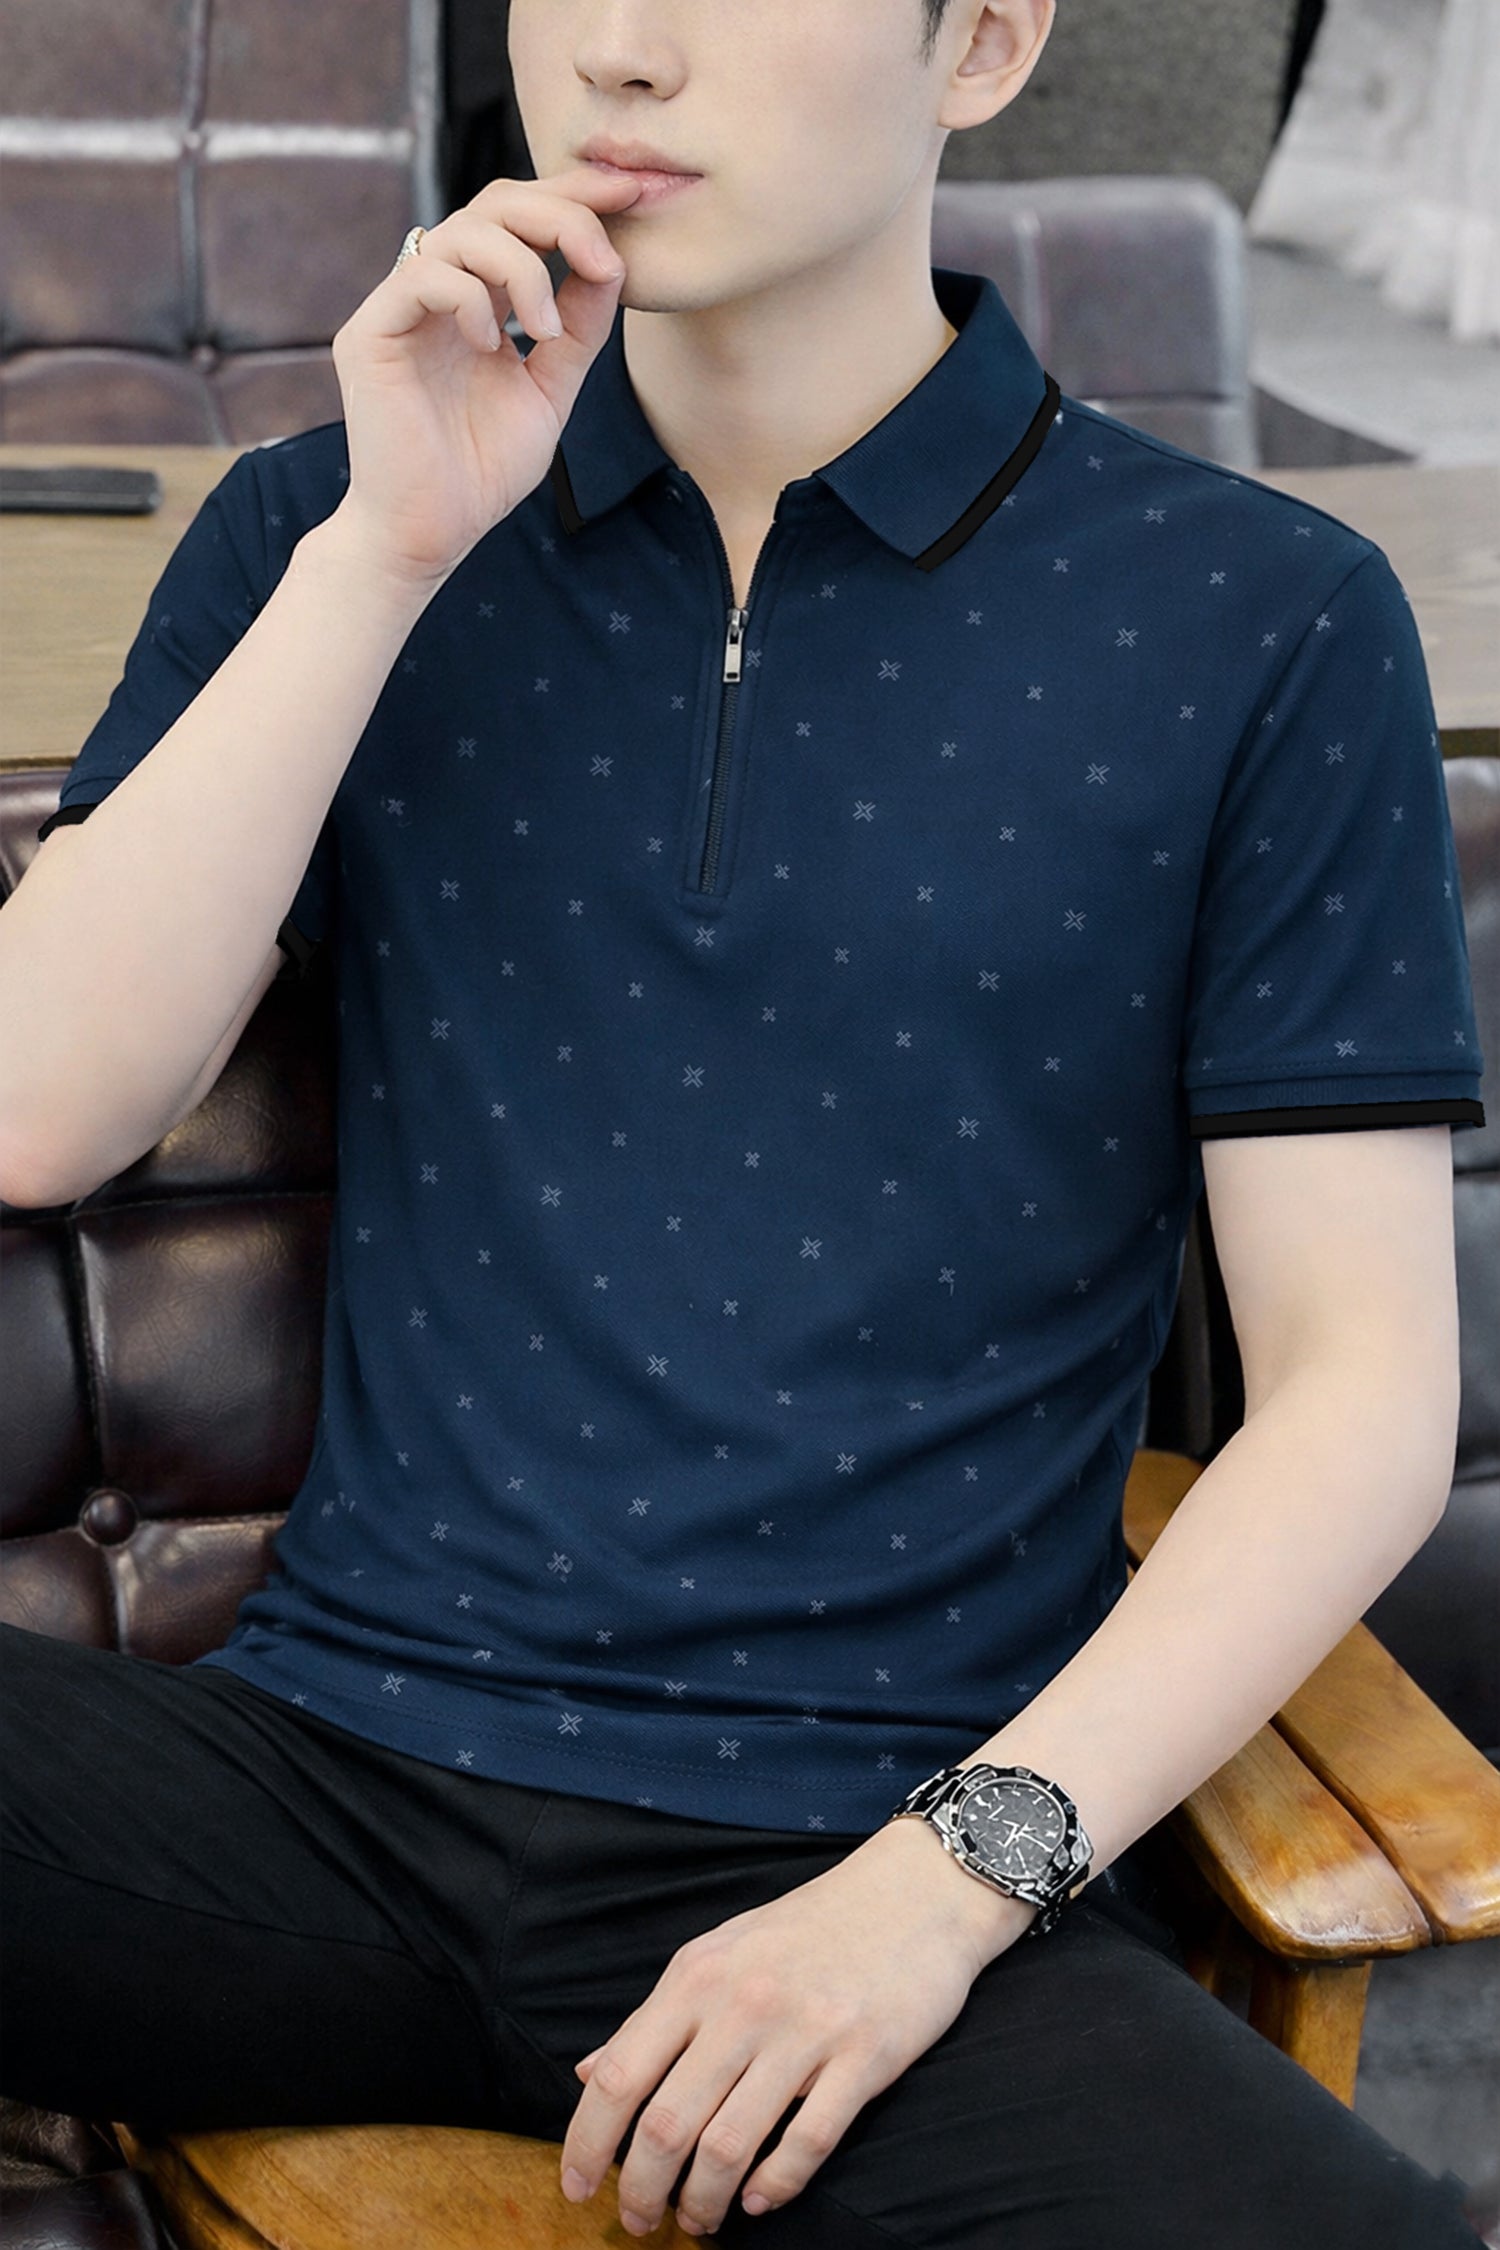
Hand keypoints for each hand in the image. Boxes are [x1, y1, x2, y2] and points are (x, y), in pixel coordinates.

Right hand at [325, 162, 646, 590]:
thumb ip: (577, 328)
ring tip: (544, 329)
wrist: (430, 533)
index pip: (520, 218)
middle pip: (496, 204)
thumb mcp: (550, 389)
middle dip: (558, 215)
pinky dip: (470, 299)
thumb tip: (612, 262)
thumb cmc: (482, 471)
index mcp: (477, 297)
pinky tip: (492, 346)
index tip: (630, 197)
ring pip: (463, 231)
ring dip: (522, 268)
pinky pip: (423, 275)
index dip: (573, 196)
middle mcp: (436, 289)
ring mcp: (400, 307)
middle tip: (601, 255)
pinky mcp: (370, 333)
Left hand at [557, 1818, 1033, 2237]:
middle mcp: (743, 2003)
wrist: (912, 1892)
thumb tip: (588, 2073)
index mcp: (696, 1976)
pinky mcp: (864, 2057)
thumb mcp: (718, 1954)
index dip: (587, 2142)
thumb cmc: (807, 1929)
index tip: (576, 2186)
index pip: (619, 2074)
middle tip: (640, 2221)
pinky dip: (775, 2187)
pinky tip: (759, 2201)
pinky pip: (806, 2145)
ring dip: (704, 2201)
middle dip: (642, 2190)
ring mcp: (805, 2031)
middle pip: (668, 2125)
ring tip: (698, 2220)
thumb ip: (655, 2017)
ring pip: (730, 2146)